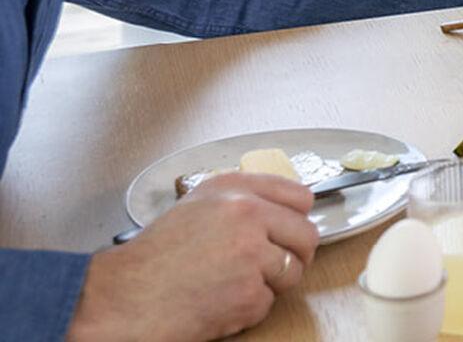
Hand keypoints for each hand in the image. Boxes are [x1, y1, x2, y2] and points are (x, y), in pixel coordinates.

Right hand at [69, 174, 318, 341]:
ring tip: (231, 283)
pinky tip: (218, 300)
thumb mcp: (196, 208)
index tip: (289, 230)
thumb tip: (284, 211)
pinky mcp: (249, 293)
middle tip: (268, 266)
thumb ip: (241, 202)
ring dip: (269, 283)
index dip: (295, 218)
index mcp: (234, 190)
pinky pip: (269, 302)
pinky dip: (248, 308)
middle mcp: (247, 215)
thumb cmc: (152, 259)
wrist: (121, 298)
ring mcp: (252, 255)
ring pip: (293, 271)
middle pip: (307, 236)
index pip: (300, 197)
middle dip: (293, 255)